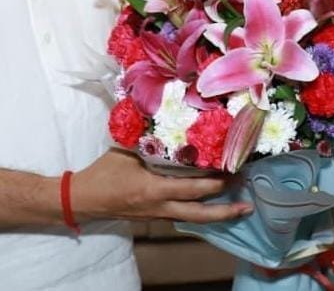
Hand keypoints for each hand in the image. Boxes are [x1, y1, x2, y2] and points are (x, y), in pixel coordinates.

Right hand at [71, 148, 253, 223]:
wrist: (85, 199)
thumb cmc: (104, 172)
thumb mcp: (126, 150)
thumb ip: (148, 138)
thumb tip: (164, 114)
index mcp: (153, 188)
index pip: (191, 189)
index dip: (214, 183)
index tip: (234, 172)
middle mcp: (160, 206)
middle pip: (199, 213)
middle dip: (225, 209)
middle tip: (248, 202)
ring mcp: (158, 214)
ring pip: (193, 218)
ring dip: (216, 214)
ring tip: (239, 208)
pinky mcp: (154, 217)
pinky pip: (182, 215)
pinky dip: (199, 211)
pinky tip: (211, 205)